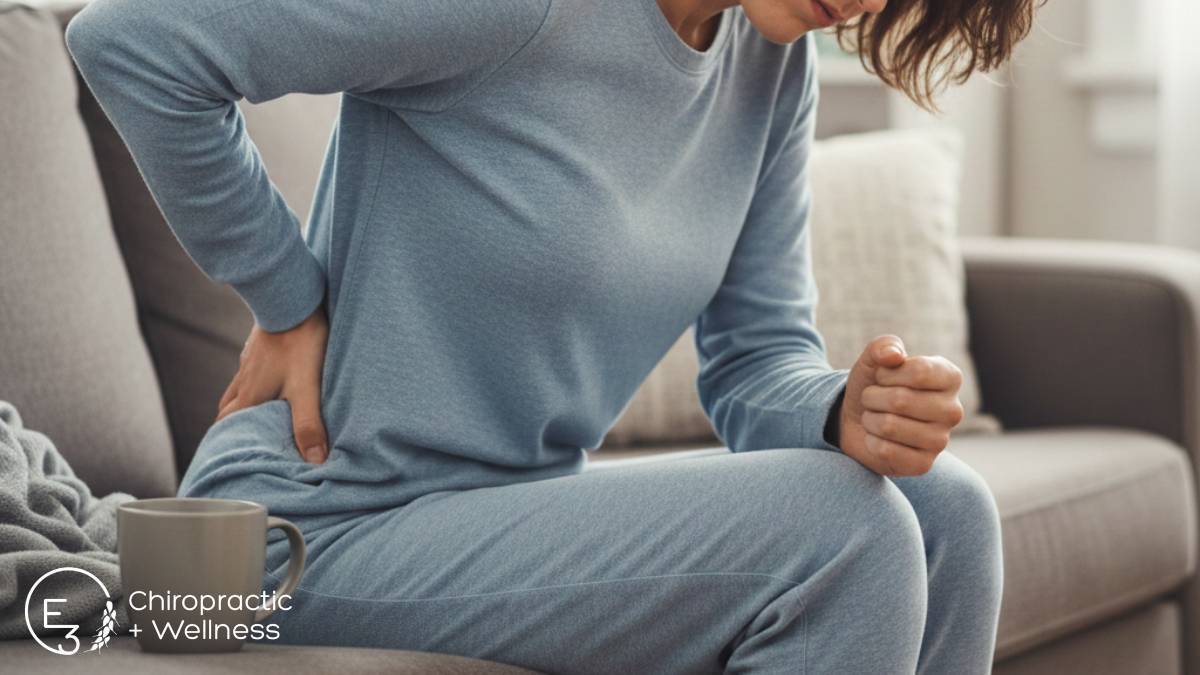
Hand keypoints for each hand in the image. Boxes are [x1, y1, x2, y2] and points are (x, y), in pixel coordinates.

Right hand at [215, 301, 330, 463]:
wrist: (292, 299)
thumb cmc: (300, 344)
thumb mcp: (307, 388)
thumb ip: (308, 424)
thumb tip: (313, 462)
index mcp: (249, 396)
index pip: (226, 428)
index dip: (224, 444)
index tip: (224, 459)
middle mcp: (244, 381)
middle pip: (227, 410)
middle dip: (231, 428)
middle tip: (239, 443)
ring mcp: (250, 362)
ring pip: (238, 389)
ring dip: (242, 405)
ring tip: (256, 418)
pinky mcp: (260, 347)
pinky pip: (251, 371)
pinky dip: (255, 384)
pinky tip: (270, 382)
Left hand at [835, 334, 964, 476]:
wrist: (856, 420)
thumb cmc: (873, 385)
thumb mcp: (873, 360)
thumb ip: (883, 347)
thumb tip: (894, 355)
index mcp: (949, 377)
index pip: (919, 371)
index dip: (887, 373)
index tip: (882, 376)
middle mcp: (953, 410)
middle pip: (901, 400)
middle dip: (873, 397)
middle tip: (872, 399)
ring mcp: (941, 440)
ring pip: (890, 425)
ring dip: (870, 419)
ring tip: (874, 417)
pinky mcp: (923, 464)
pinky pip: (886, 450)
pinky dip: (871, 441)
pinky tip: (877, 439)